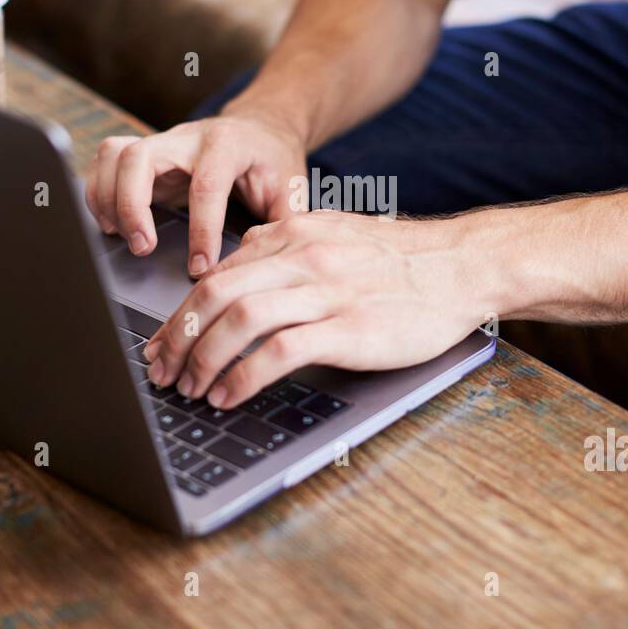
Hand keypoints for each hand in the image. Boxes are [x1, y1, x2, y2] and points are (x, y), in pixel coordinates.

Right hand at [85, 111, 307, 276]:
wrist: (261, 128)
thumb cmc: (273, 161)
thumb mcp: (291, 188)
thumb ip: (282, 223)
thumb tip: (269, 263)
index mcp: (228, 144)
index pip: (206, 185)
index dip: (200, 230)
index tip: (199, 268)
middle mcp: (187, 138)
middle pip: (140, 157)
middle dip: (132, 206)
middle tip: (142, 247)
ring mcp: (162, 143)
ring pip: (114, 154)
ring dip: (108, 198)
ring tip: (120, 236)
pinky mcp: (146, 155)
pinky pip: (106, 162)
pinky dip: (99, 193)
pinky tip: (110, 224)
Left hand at [141, 209, 488, 408]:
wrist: (465, 266)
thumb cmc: (404, 261)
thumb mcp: (337, 235)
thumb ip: (288, 246)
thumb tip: (240, 263)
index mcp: (294, 232)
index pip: (217, 273)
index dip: (179, 313)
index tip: (163, 345)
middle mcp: (303, 255)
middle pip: (214, 293)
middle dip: (177, 338)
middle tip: (162, 372)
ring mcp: (326, 290)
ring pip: (238, 318)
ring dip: (203, 359)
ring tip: (190, 389)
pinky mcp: (348, 327)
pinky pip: (279, 351)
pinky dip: (243, 377)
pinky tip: (229, 396)